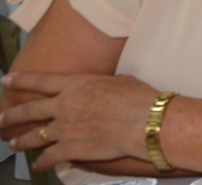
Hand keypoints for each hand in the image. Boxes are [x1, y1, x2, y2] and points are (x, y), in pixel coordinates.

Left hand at [0, 73, 156, 171]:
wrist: (144, 122)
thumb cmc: (138, 99)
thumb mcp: (118, 81)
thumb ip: (99, 85)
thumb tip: (100, 88)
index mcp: (75, 84)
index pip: (39, 81)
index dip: (20, 80)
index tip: (7, 81)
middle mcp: (64, 105)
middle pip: (28, 110)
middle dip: (10, 115)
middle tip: (1, 119)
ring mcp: (64, 129)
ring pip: (33, 136)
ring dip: (20, 141)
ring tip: (13, 143)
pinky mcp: (70, 149)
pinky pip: (48, 157)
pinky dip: (41, 162)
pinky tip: (38, 164)